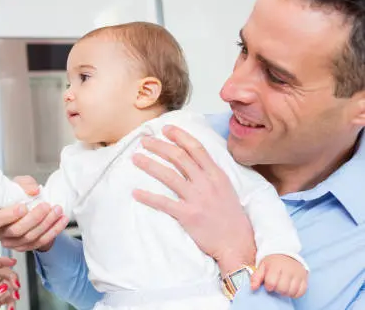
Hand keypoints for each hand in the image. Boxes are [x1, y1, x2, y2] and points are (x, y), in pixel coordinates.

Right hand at [0, 177, 68, 251]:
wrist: (22, 204)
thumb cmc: (15, 195)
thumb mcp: (18, 184)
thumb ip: (25, 185)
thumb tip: (34, 190)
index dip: (10, 215)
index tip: (23, 207)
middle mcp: (0, 233)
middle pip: (17, 230)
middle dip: (35, 218)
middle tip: (46, 206)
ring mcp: (13, 242)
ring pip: (31, 237)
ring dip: (47, 224)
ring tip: (57, 211)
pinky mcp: (26, 246)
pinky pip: (41, 242)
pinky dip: (54, 231)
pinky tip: (61, 221)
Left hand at [0, 257, 20, 309]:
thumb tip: (3, 286)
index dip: (1, 260)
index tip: (12, 262)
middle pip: (1, 273)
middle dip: (12, 277)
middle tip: (17, 286)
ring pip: (7, 284)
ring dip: (14, 290)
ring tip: (15, 298)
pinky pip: (8, 296)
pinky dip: (13, 300)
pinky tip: (12, 306)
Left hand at [131, 126, 255, 274]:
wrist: (237, 243)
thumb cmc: (231, 217)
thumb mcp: (226, 188)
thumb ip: (211, 173)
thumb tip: (194, 159)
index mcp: (216, 174)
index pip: (196, 148)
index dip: (179, 136)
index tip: (165, 128)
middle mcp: (206, 183)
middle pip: (179, 157)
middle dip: (159, 146)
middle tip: (144, 140)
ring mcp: (197, 199)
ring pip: (169, 175)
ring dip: (150, 164)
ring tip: (135, 158)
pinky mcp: (188, 215)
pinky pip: (164, 202)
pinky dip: (148, 197)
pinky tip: (135, 192)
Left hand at [251, 254, 307, 297]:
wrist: (286, 253)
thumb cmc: (272, 262)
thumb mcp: (262, 266)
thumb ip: (256, 277)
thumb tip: (253, 288)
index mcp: (276, 265)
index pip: (271, 283)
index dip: (268, 286)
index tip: (268, 284)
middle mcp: (289, 269)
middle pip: (282, 289)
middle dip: (277, 289)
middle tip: (276, 285)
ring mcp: (298, 274)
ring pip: (292, 291)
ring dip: (286, 292)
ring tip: (282, 287)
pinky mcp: (305, 278)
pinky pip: (301, 292)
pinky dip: (295, 293)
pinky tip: (290, 289)